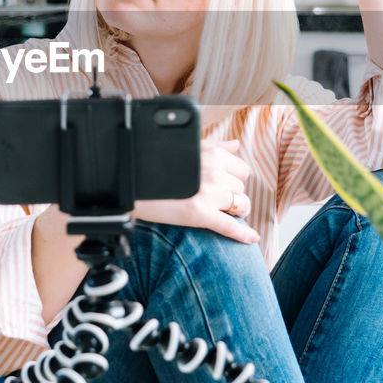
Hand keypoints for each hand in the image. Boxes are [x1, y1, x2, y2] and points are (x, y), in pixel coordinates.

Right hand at [132, 139, 258, 243]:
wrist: (130, 184)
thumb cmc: (156, 165)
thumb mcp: (188, 148)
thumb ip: (215, 147)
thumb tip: (235, 144)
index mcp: (211, 153)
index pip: (241, 169)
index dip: (234, 179)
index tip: (225, 185)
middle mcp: (214, 171)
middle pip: (241, 188)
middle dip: (233, 195)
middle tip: (219, 201)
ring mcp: (209, 193)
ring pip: (241, 205)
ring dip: (237, 211)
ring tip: (228, 214)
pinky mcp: (200, 214)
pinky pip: (230, 226)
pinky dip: (243, 234)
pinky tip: (251, 238)